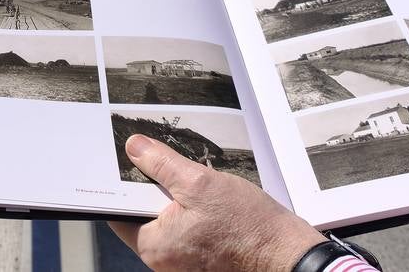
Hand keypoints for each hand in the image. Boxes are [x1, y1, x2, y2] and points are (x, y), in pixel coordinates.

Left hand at [109, 135, 324, 271]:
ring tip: (184, 171)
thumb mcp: (199, 184)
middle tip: (158, 156)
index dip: (120, 184)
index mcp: (154, 246)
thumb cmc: (248, 227)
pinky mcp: (203, 258)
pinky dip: (190, 208)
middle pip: (143, 213)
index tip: (124, 159)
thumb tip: (134, 148)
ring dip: (173, 194)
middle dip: (150, 185)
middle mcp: (164, 260)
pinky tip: (203, 191)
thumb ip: (162, 164)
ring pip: (167, 218)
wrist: (289, 256)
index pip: (119, 212)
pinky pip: (186, 228)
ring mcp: (185, 261)